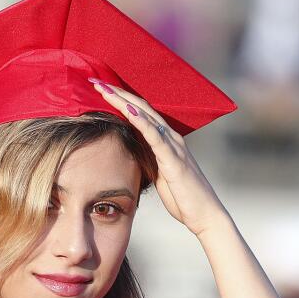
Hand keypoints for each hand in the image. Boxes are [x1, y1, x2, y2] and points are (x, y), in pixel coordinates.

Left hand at [91, 79, 229, 237]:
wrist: (203, 215)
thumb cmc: (183, 198)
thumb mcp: (159, 176)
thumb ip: (148, 161)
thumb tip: (132, 155)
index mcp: (165, 141)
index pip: (140, 114)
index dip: (119, 101)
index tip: (98, 91)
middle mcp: (170, 138)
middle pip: (140, 108)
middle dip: (117, 93)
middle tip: (94, 81)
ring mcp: (174, 146)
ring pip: (146, 116)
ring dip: (124, 101)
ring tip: (104, 89)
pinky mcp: (174, 160)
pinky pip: (155, 137)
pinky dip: (142, 122)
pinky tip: (128, 111)